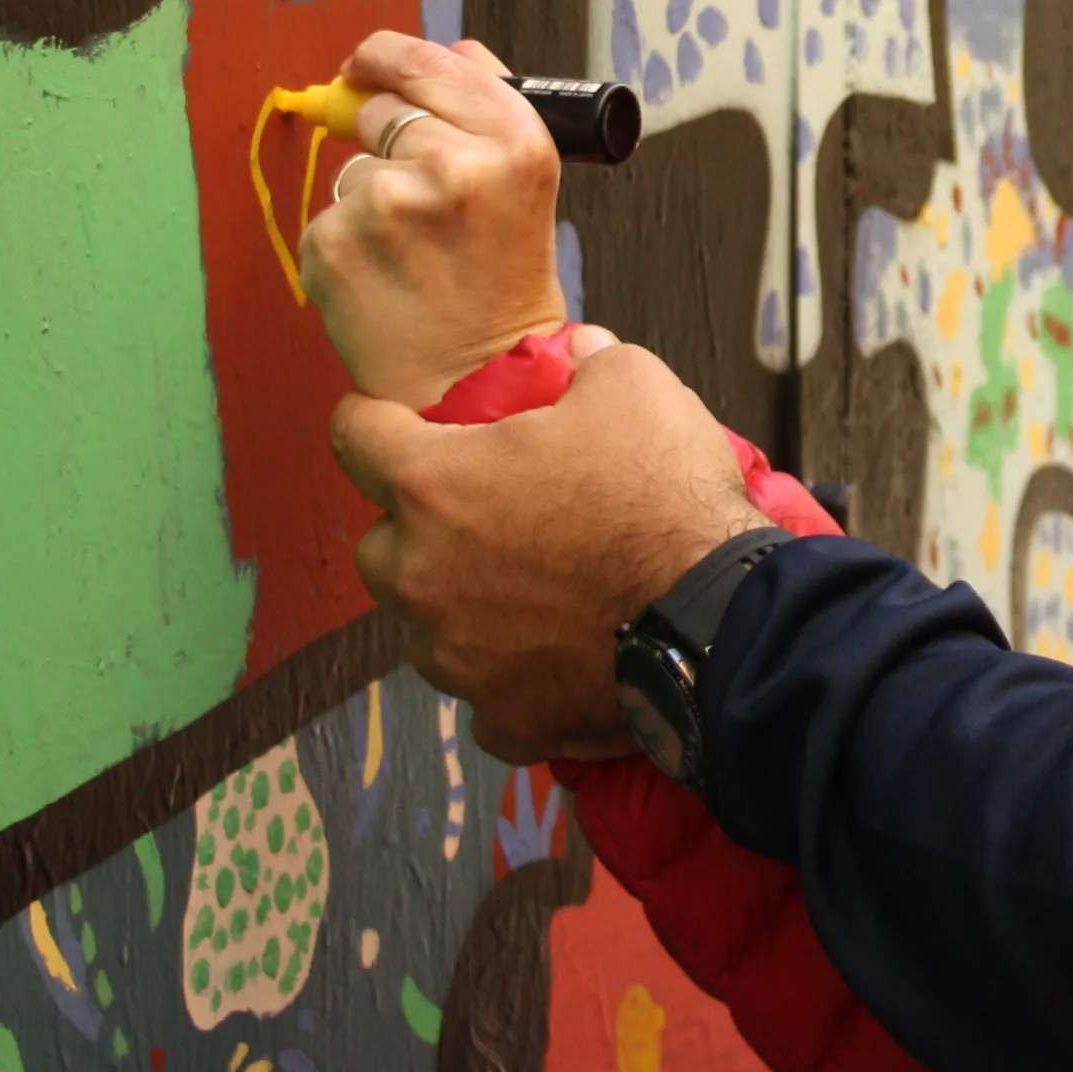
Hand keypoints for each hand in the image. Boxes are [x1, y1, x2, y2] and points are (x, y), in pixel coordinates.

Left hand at [299, 31, 568, 408]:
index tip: (366, 63)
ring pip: (351, 170)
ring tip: (411, 254)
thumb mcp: (528, 183)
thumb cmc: (504, 284)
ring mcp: (387, 204)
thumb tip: (447, 50)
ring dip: (370, 202)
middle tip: (419, 202)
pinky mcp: (335, 243)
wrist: (477, 381)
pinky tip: (383, 277)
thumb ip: (488, 105)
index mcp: (513, 140)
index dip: (385, 56)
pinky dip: (346, 244)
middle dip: (387, 141)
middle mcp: (453, 165)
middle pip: (379, 111)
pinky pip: (326, 217)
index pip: (425, 61)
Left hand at [331, 337, 769, 761]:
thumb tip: (579, 354)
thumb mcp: (634, 386)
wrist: (717, 618)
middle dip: (416, 529)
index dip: (371, 420)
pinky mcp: (504, 717)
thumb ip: (588, 362)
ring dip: (460, 607)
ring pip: (426, 628)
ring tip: (529, 591)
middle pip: (379, 547)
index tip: (387, 420)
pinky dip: (511, 679)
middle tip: (481, 515)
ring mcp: (457, 657)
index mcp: (435, 486)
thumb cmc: (664, 494)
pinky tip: (556, 658)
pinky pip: (484, 698)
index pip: (355, 438)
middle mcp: (423, 578)